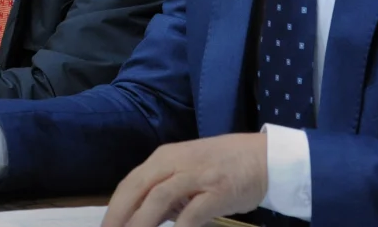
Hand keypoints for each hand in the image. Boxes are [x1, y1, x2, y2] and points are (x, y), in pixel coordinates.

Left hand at [101, 134, 267, 226]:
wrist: (264, 157)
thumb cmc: (224, 166)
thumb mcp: (187, 171)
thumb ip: (165, 191)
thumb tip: (141, 218)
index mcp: (165, 158)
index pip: (130, 184)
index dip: (113, 209)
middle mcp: (176, 163)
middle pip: (137, 189)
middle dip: (119, 217)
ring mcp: (197, 175)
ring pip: (158, 199)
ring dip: (141, 222)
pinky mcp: (217, 191)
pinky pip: (192, 213)